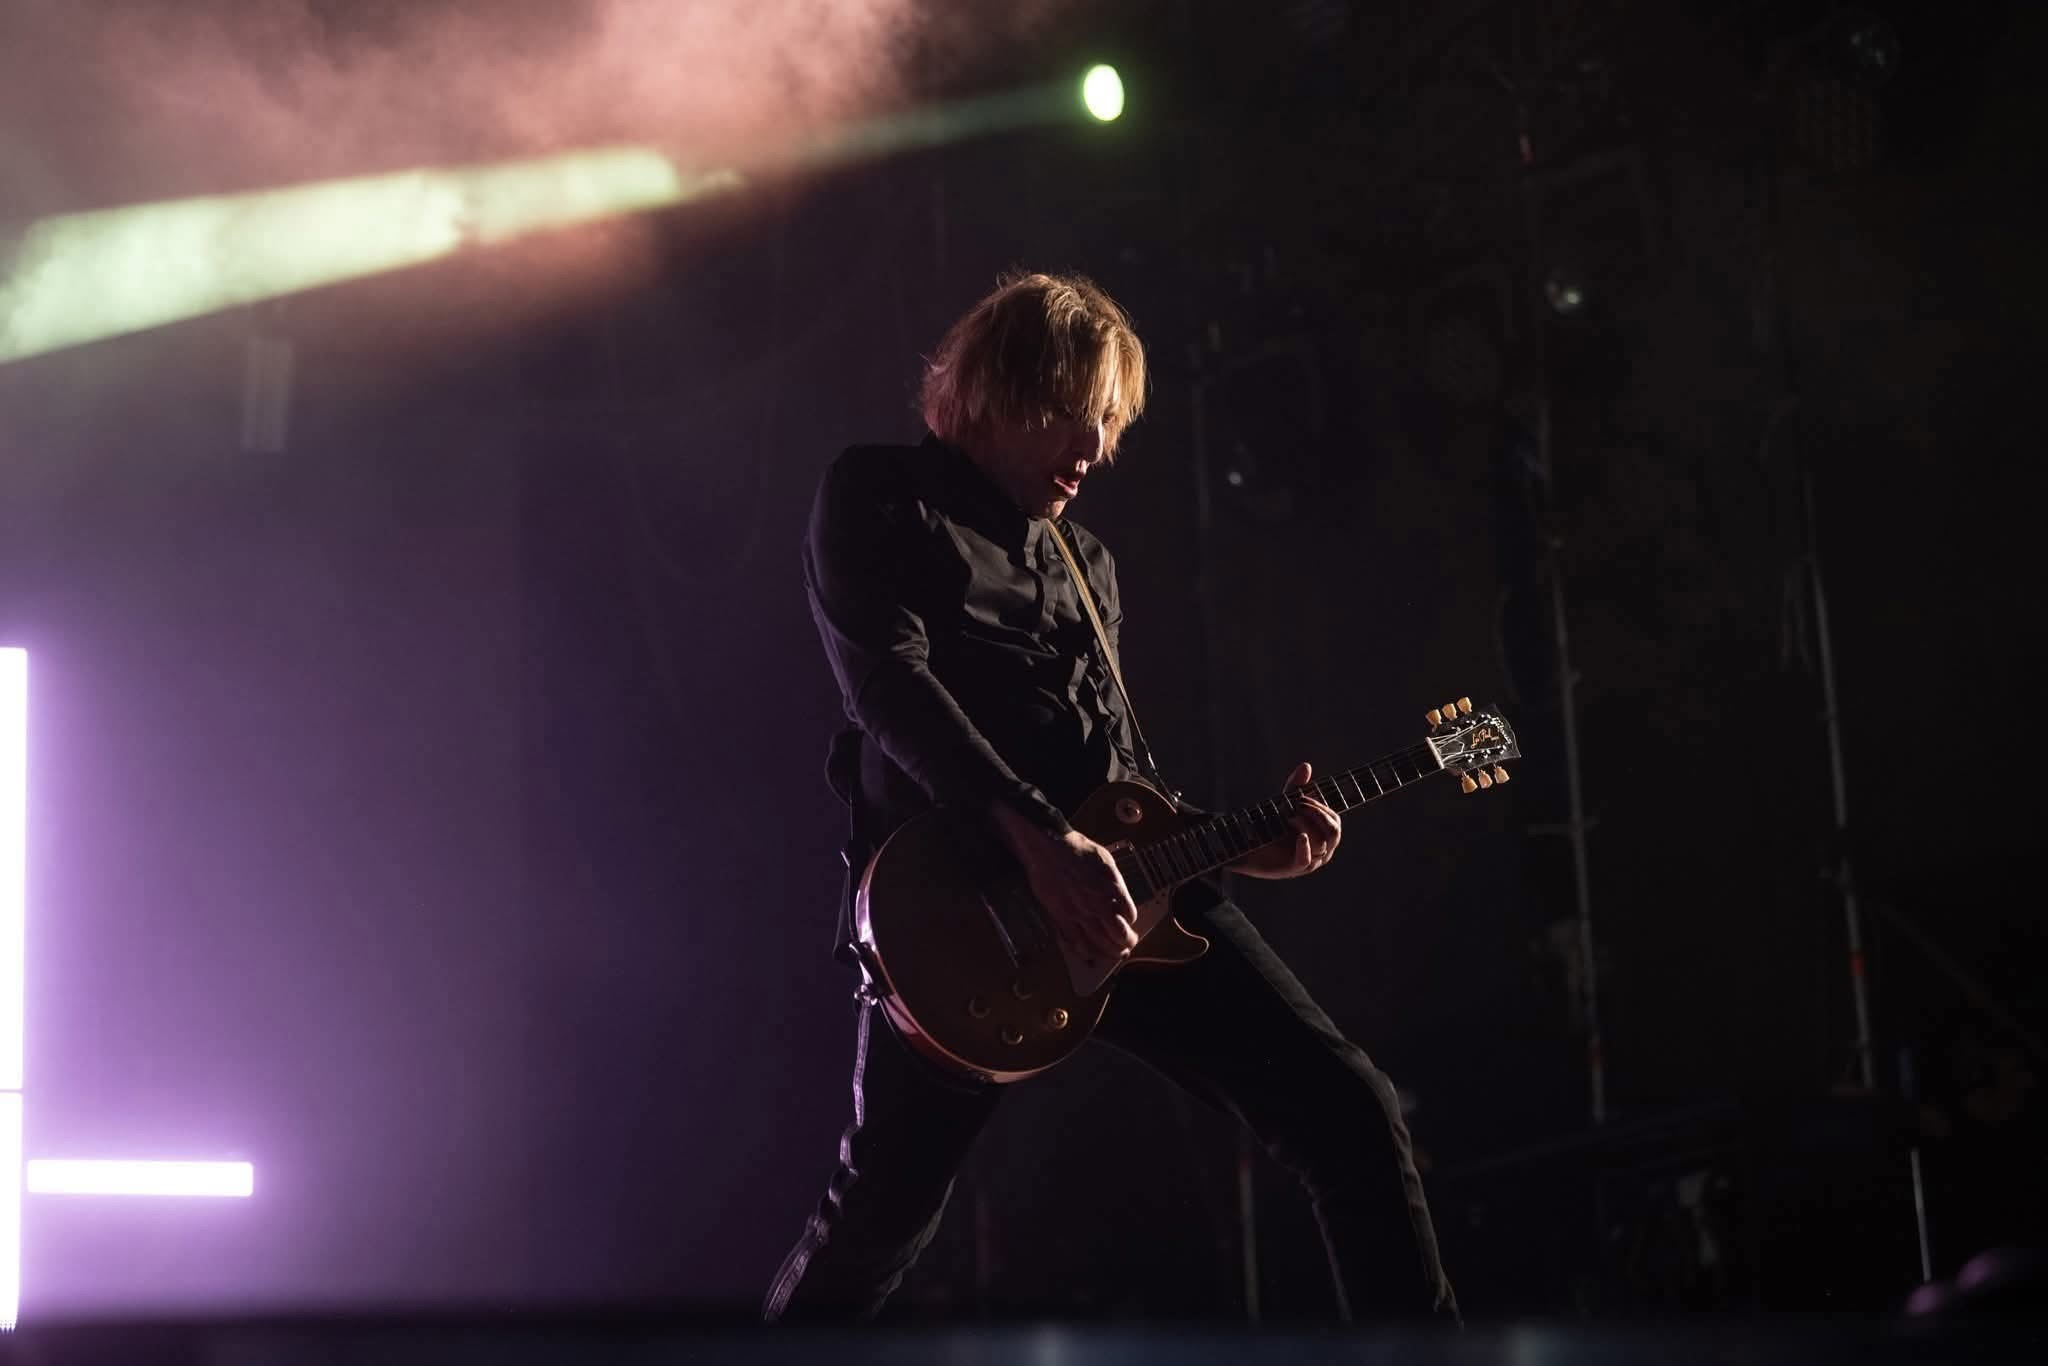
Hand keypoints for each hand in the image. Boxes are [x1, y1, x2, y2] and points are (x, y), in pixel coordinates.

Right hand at [989, 802, 1139, 961]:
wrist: (1049, 847)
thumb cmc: (1076, 849)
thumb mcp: (1106, 860)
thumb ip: (1115, 882)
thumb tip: (1120, 898)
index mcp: (1111, 889)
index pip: (1129, 915)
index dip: (1132, 923)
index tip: (1130, 925)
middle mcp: (1097, 904)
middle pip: (1117, 934)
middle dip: (1125, 943)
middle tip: (1127, 946)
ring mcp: (1078, 912)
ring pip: (1098, 941)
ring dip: (1109, 951)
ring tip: (1114, 954)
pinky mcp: (1060, 916)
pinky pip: (1074, 940)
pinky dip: (1084, 950)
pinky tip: (1089, 954)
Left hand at [1230, 760, 1341, 879]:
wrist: (1247, 847)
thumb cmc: (1271, 826)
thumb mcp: (1284, 803)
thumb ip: (1296, 787)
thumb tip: (1306, 765)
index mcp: (1322, 834)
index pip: (1334, 820)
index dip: (1321, 807)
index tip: (1301, 798)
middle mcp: (1321, 849)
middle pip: (1334, 832)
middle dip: (1317, 814)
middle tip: (1298, 805)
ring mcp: (1309, 860)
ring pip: (1322, 843)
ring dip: (1307, 825)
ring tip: (1289, 818)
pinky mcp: (1293, 868)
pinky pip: (1307, 860)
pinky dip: (1305, 847)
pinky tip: (1300, 836)